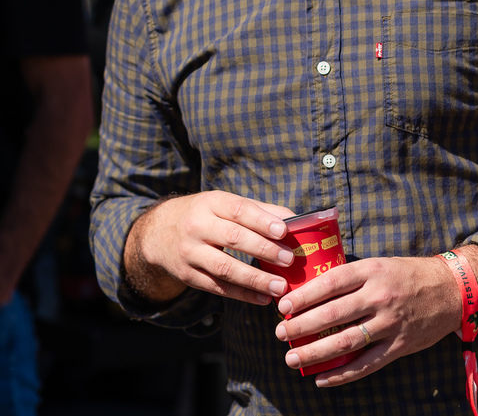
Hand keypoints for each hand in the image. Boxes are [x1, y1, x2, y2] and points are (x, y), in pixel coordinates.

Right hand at [126, 191, 296, 304]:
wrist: (157, 233)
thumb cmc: (205, 214)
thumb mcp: (226, 204)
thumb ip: (261, 211)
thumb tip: (297, 220)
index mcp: (212, 203)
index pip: (239, 211)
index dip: (262, 221)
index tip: (284, 231)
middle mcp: (197, 226)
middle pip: (233, 239)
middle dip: (264, 250)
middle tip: (289, 259)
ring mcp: (190, 253)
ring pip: (224, 268)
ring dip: (255, 279)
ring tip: (280, 286)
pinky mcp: (188, 276)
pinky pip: (217, 287)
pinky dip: (242, 294)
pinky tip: (263, 298)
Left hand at [273, 255, 460, 386]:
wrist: (453, 289)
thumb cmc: (411, 274)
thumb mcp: (382, 264)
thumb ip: (353, 277)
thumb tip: (312, 290)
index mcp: (373, 271)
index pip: (331, 283)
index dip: (304, 296)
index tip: (284, 306)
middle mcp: (380, 296)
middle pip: (332, 315)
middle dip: (301, 327)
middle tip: (281, 334)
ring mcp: (391, 323)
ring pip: (345, 342)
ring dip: (314, 353)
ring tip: (292, 357)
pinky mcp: (400, 345)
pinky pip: (365, 364)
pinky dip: (341, 375)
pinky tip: (321, 378)